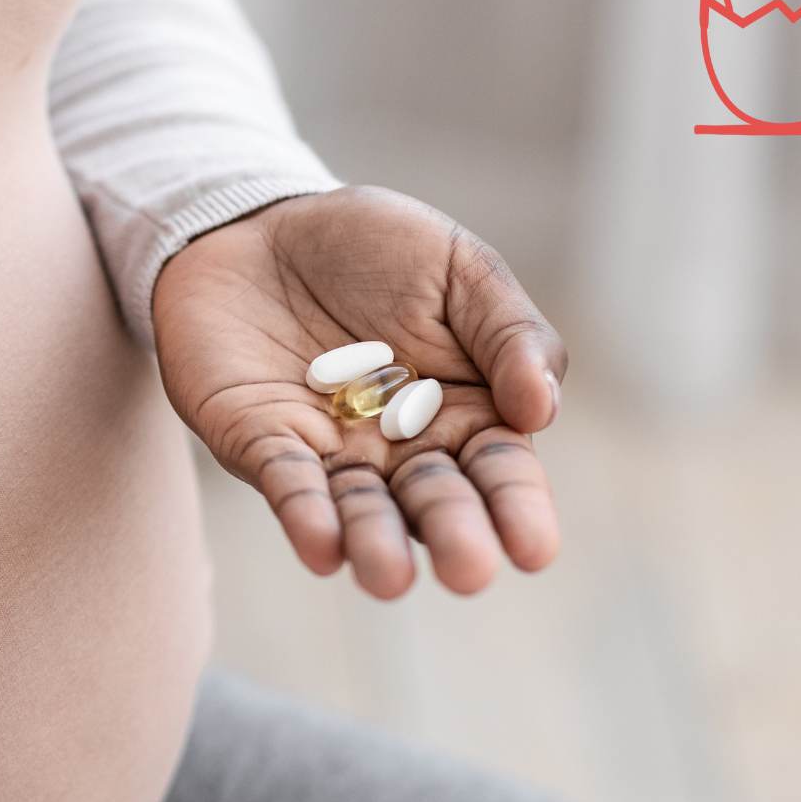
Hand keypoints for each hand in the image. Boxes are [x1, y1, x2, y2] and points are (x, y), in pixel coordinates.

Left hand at [154, 185, 565, 598]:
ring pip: (358, 508)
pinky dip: (303, 513)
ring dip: (373, 543)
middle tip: (467, 571)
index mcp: (466, 410)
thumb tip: (541, 410)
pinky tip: (320, 546)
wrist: (260, 222)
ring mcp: (330, 450)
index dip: (517, 508)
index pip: (499, 470)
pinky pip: (286, 483)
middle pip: (431, 501)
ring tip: (390, 579)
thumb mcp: (459, 269)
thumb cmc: (373, 249)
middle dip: (450, 534)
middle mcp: (400, 447)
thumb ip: (510, 332)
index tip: (533, 551)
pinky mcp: (260, 442)